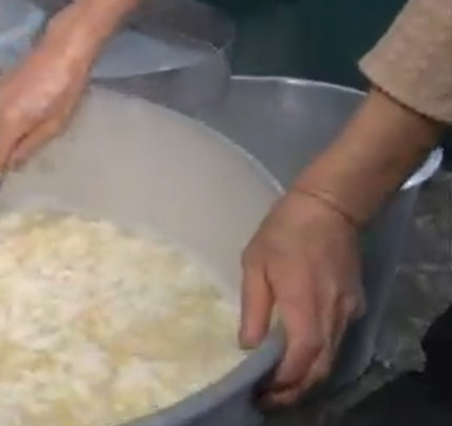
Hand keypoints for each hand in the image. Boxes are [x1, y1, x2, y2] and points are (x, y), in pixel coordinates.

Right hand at [0, 5, 96, 191]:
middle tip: (4, 174)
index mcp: (8, 123)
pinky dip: (2, 126)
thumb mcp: (55, 125)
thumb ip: (30, 146)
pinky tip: (18, 125)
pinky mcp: (0, 86)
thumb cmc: (66, 88)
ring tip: (15, 150)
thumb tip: (11, 163)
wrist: (63, 47)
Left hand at [239, 188, 365, 405]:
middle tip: (268, 397)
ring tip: (278, 383)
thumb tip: (248, 345)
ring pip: (331, 357)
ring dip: (306, 375)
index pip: (301, 357)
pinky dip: (318, 356)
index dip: (284, 380)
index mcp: (305, 303)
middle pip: (320, 368)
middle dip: (295, 389)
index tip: (261, 390)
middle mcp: (332, 313)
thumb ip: (253, 307)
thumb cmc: (284, 231)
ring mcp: (347, 310)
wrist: (330, 207)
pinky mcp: (354, 304)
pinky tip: (298, 356)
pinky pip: (337, 340)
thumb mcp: (255, 263)